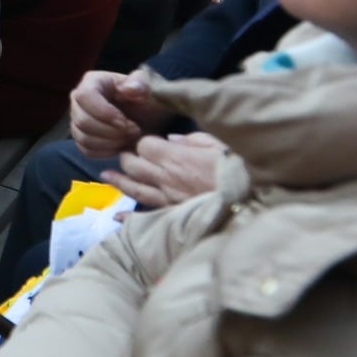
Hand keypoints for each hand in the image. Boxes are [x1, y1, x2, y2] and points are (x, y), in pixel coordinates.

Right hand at [68, 70, 169, 158]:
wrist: (151, 118)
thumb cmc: (150, 100)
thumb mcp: (152, 88)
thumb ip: (142, 84)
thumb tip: (127, 89)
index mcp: (93, 81)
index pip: (85, 96)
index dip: (103, 112)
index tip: (125, 122)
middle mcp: (80, 100)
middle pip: (82, 120)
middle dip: (111, 131)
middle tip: (135, 130)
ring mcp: (78, 119)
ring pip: (83, 138)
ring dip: (111, 142)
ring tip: (131, 136)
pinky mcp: (82, 137)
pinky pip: (87, 150)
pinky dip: (107, 151)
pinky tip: (123, 144)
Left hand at [100, 132, 225, 208]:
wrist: (250, 197)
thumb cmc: (236, 167)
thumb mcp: (216, 143)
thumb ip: (191, 140)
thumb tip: (171, 139)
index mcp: (175, 156)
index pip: (143, 145)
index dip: (144, 143)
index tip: (150, 143)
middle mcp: (165, 177)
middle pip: (133, 165)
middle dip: (129, 158)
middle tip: (129, 156)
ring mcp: (167, 198)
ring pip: (134, 189)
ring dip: (119, 181)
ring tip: (107, 175)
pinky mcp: (173, 214)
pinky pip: (146, 215)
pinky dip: (129, 216)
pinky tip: (117, 216)